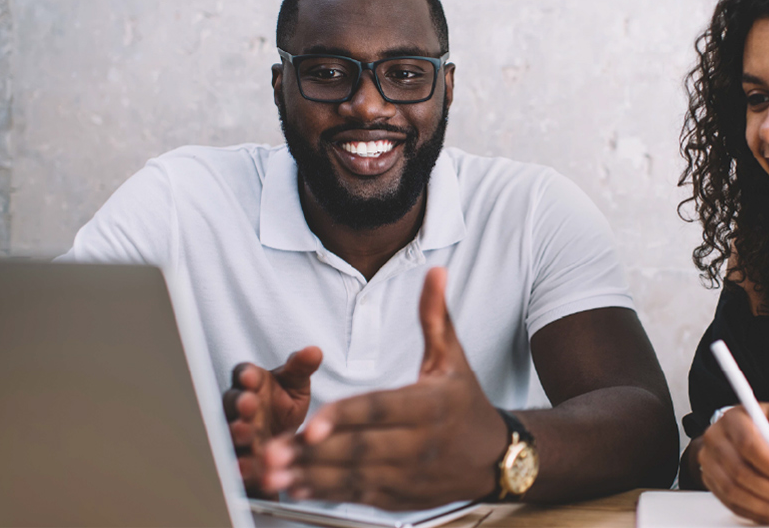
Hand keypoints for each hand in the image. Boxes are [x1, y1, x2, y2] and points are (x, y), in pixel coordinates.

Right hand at [223, 346, 322, 494]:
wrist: (283, 439)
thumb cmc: (284, 404)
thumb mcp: (296, 384)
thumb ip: (302, 368)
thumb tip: (314, 351)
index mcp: (251, 382)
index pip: (244, 374)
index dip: (246, 375)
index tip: (251, 377)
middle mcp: (238, 406)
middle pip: (232, 402)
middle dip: (240, 403)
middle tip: (248, 403)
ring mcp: (235, 432)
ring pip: (230, 431)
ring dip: (236, 432)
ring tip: (246, 434)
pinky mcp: (238, 456)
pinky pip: (235, 459)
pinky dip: (239, 462)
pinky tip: (245, 466)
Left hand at [261, 267, 508, 508]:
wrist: (495, 456)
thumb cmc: (466, 402)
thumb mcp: (453, 357)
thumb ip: (435, 316)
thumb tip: (435, 272)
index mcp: (430, 405)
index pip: (381, 409)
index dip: (346, 416)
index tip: (313, 422)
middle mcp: (420, 443)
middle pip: (362, 448)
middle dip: (315, 452)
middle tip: (273, 451)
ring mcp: (409, 474)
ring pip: (356, 477)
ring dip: (312, 477)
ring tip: (275, 473)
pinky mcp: (401, 496)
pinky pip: (360, 495)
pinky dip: (327, 493)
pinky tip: (299, 488)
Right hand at [697, 404, 768, 524]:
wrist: (738, 431)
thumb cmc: (761, 424)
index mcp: (732, 419)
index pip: (749, 444)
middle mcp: (715, 439)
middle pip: (740, 472)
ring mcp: (709, 461)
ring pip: (733, 491)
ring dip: (764, 507)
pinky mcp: (710, 479)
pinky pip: (730, 502)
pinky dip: (754, 513)